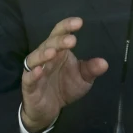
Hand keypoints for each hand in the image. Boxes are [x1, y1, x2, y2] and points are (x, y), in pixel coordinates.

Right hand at [20, 17, 108, 132]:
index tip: (79, 22)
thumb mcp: (83, 78)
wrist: (49, 110)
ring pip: (35, 58)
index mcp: (58, 51)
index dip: (67, 26)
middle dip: (60, 40)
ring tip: (53, 52)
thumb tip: (104, 63)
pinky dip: (33, 74)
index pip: (60, 33)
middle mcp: (45, 57)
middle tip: (72, 40)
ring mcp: (34, 70)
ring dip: (43, 54)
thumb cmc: (65, 87)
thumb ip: (91, 69)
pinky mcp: (29, 85)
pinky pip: (28, 78)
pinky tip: (39, 71)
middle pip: (49, 43)